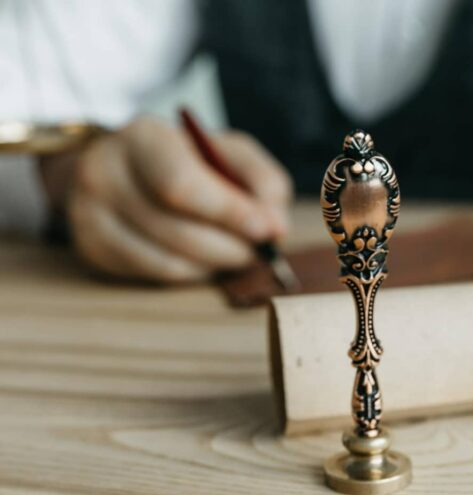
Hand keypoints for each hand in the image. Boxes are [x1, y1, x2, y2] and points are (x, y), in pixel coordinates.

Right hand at [45, 116, 291, 282]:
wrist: (127, 168)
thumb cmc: (191, 159)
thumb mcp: (230, 153)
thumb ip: (262, 181)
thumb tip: (277, 226)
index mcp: (143, 136)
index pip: (181, 184)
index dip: (229, 212)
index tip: (267, 230)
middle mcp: (105, 171)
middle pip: (177, 229)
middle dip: (231, 246)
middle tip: (259, 249)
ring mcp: (91, 213)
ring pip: (170, 259)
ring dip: (217, 263)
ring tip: (237, 252)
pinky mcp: (94, 248)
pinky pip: (158, 275)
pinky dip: (194, 272)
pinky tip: (206, 259)